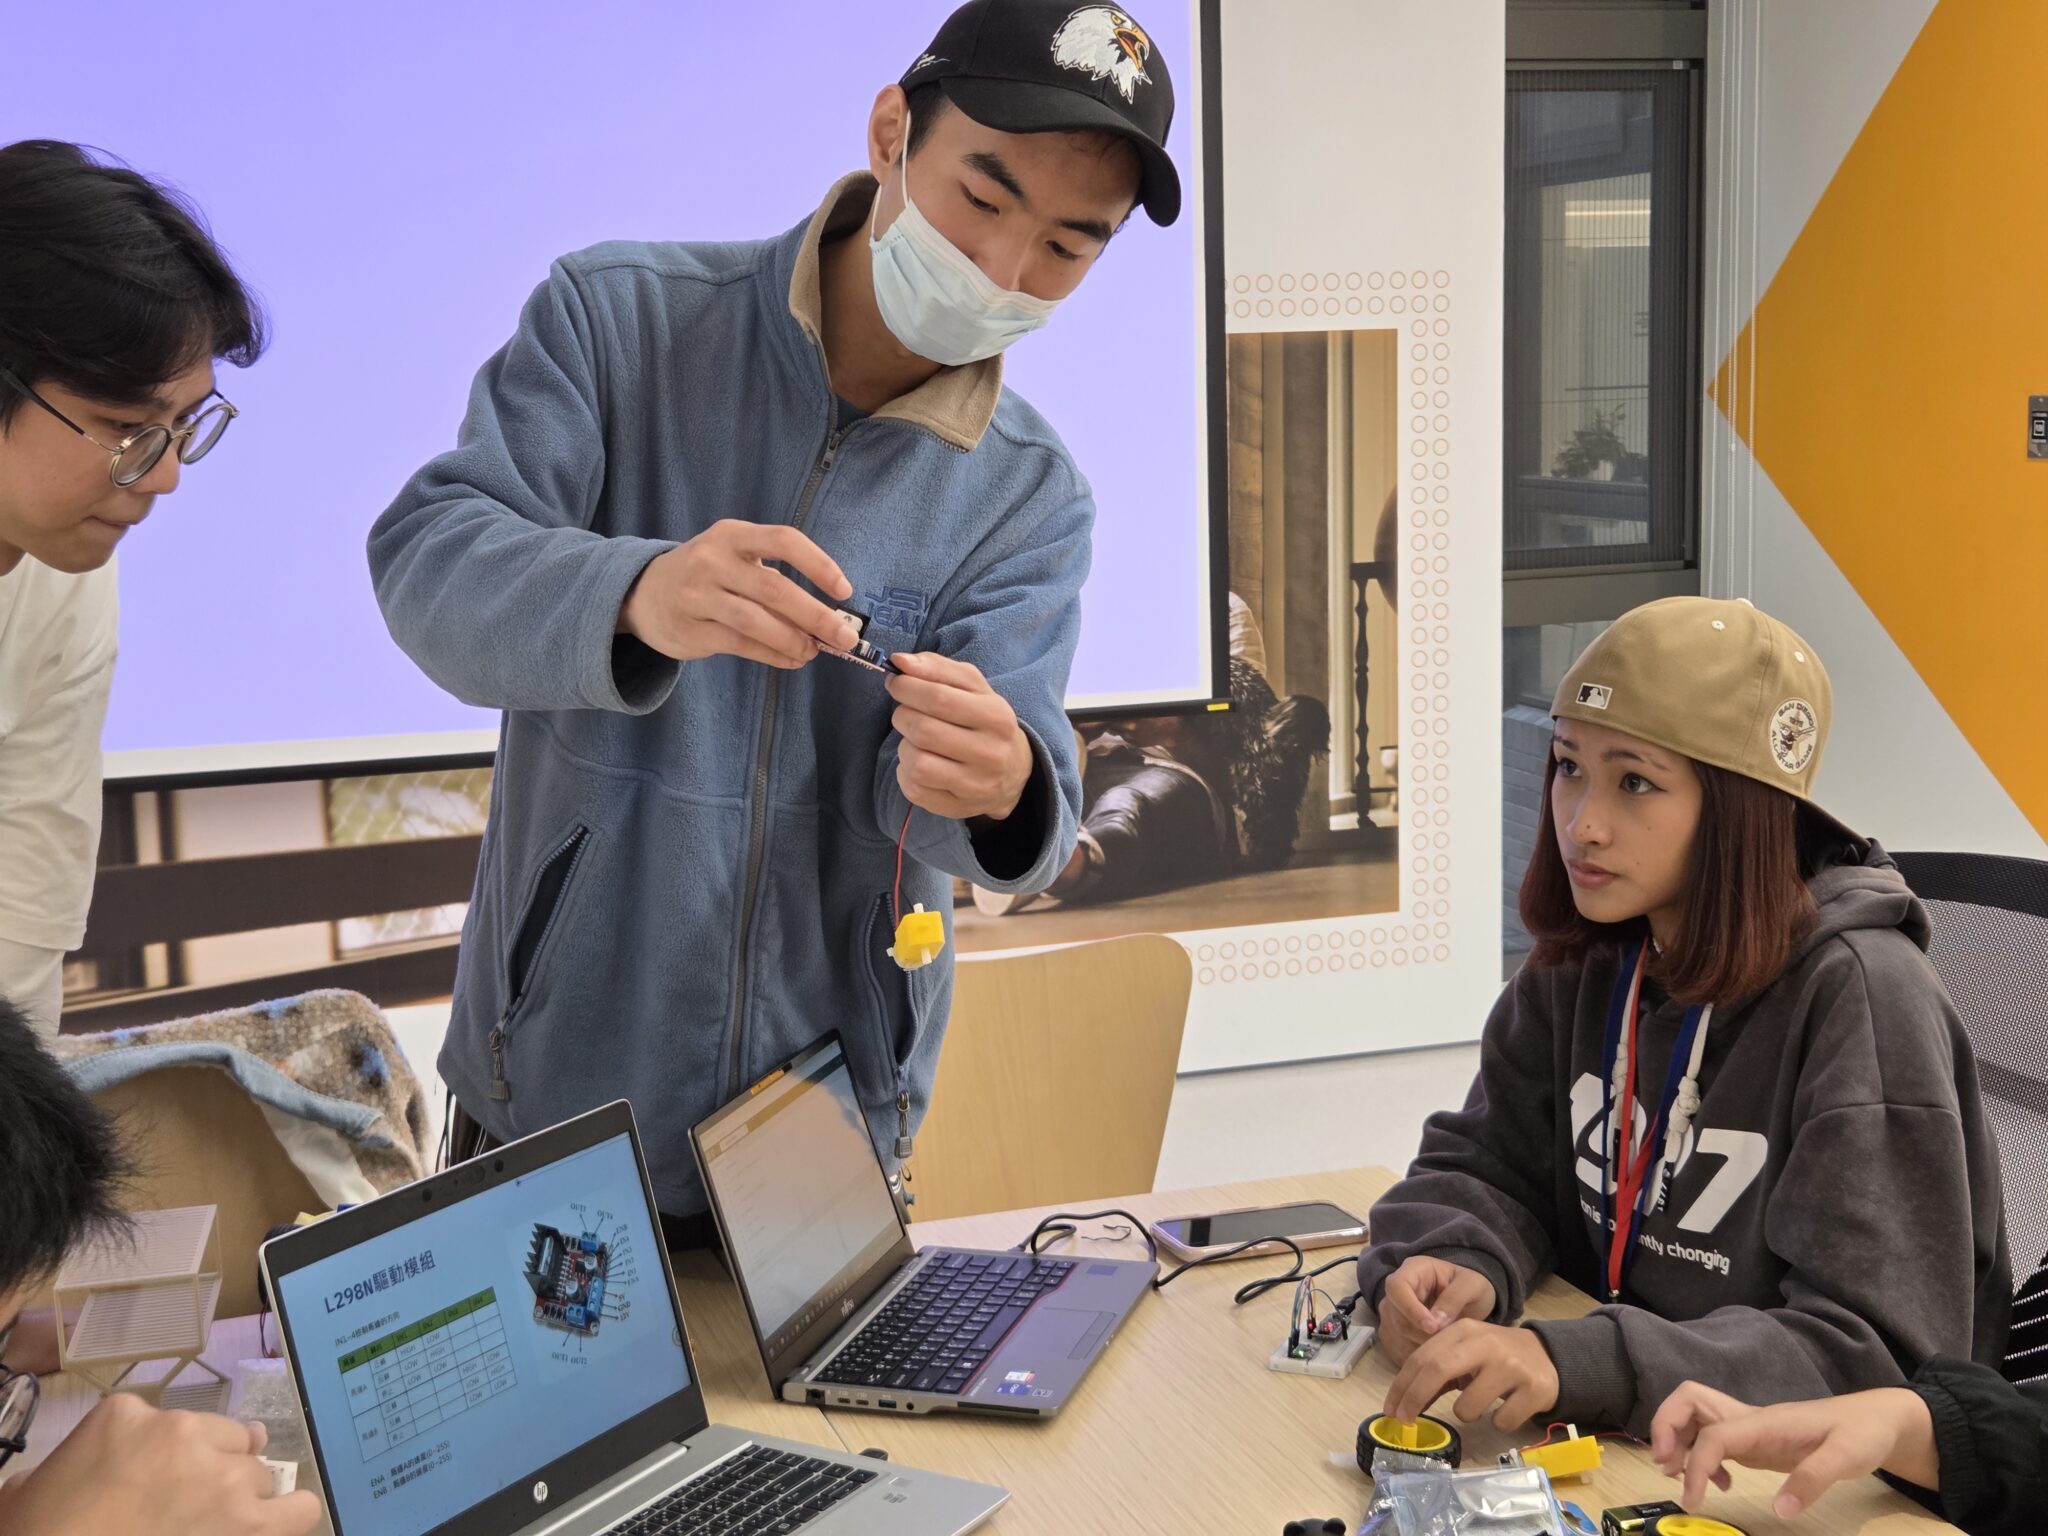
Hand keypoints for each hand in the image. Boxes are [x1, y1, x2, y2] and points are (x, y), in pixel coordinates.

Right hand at [0, 1393, 320, 1535]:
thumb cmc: (37, 1533)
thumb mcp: (30, 1488)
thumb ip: (75, 1461)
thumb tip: (80, 1472)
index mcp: (125, 1417)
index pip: (177, 1427)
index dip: (172, 1462)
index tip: (156, 1489)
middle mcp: (181, 1434)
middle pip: (225, 1447)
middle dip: (209, 1478)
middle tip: (181, 1515)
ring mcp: (219, 1476)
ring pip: (256, 1477)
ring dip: (239, 1502)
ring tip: (214, 1528)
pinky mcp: (247, 1521)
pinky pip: (299, 1509)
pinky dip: (288, 1518)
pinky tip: (266, 1530)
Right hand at [618, 520, 861, 667]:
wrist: (643, 593)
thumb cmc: (707, 575)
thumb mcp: (735, 560)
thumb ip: (774, 580)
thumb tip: (825, 618)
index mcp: (733, 535)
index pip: (784, 540)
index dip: (819, 564)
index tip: (844, 591)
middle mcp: (713, 560)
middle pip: (774, 588)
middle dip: (816, 615)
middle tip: (844, 638)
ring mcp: (698, 595)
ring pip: (756, 621)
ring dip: (793, 640)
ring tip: (813, 651)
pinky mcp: (691, 629)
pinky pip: (741, 645)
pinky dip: (773, 655)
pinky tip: (792, 659)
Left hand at [885, 653, 1033, 820]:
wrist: (1012, 771)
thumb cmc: (984, 720)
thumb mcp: (972, 687)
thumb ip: (937, 668)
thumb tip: (900, 661)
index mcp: (997, 717)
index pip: (939, 698)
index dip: (907, 688)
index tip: (897, 683)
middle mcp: (990, 754)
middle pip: (924, 731)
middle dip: (902, 716)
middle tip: (905, 712)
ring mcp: (974, 786)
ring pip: (916, 764)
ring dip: (904, 746)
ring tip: (915, 740)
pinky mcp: (956, 807)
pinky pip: (914, 789)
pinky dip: (906, 771)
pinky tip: (920, 761)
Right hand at [1375, 1254, 1497, 1365]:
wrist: (1470, 1301)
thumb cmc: (1471, 1287)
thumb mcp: (1472, 1286)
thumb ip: (1454, 1298)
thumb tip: (1436, 1322)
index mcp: (1413, 1270)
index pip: (1397, 1287)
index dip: (1410, 1308)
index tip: (1433, 1327)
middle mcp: (1396, 1291)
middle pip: (1395, 1315)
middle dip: (1420, 1333)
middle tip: (1447, 1341)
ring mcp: (1391, 1312)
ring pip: (1395, 1335)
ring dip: (1419, 1347)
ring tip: (1445, 1348)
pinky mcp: (1393, 1333)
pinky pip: (1396, 1349)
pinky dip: (1415, 1357)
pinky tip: (1436, 1355)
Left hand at [1382, 1319, 1557, 1431]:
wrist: (1546, 1356)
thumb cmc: (1494, 1358)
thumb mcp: (1464, 1357)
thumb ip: (1435, 1375)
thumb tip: (1403, 1405)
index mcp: (1463, 1331)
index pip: (1423, 1358)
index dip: (1402, 1386)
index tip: (1390, 1411)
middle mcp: (1485, 1343)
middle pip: (1437, 1369)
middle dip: (1414, 1398)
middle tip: (1405, 1421)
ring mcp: (1510, 1365)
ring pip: (1468, 1407)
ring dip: (1466, 1414)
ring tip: (1480, 1403)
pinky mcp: (1533, 1389)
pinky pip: (1501, 1421)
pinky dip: (1499, 1422)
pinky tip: (1508, 1407)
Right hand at [1649, 1380, 1938, 1518]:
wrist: (1879, 1420)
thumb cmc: (1863, 1432)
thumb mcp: (1847, 1456)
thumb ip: (1811, 1480)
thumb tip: (1778, 1511)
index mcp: (1765, 1420)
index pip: (1714, 1433)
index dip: (1695, 1463)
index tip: (1691, 1499)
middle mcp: (1750, 1419)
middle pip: (1688, 1402)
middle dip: (1665, 1429)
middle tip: (1666, 1468)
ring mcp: (1751, 1428)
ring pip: (1694, 1417)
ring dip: (1677, 1441)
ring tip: (1682, 1478)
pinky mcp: (1756, 1440)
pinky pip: (1711, 1438)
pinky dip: (1701, 1457)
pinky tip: (1720, 1484)